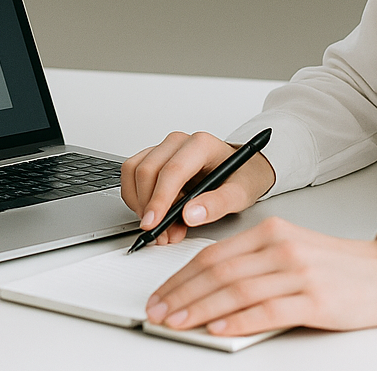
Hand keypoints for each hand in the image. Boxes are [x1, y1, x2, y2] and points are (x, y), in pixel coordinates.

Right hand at [121, 131, 275, 243]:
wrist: (244, 168)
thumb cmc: (242, 177)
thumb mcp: (241, 194)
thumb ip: (217, 204)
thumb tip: (190, 215)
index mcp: (200, 145)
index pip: (171, 171)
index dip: (159, 200)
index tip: (154, 224)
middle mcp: (178, 142)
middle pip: (147, 170)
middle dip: (149, 207)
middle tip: (161, 235)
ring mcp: (164, 148)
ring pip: (134, 171)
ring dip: (139, 203)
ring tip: (162, 227)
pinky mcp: (154, 157)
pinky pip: (132, 173)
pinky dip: (136, 197)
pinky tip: (156, 213)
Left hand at [145, 216, 376, 334]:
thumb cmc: (335, 266)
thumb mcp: (288, 251)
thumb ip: (252, 262)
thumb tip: (207, 287)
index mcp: (269, 232)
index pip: (213, 255)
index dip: (181, 276)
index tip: (160, 294)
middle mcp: (279, 247)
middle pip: (218, 272)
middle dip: (182, 294)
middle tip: (158, 311)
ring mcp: (297, 272)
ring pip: (236, 291)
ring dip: (201, 309)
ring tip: (178, 323)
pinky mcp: (314, 299)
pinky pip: (267, 310)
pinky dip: (238, 321)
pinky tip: (219, 328)